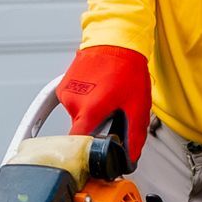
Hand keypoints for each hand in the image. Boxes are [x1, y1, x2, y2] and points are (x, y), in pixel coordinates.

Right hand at [55, 44, 151, 161]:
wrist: (115, 39)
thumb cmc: (126, 67)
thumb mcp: (137, 105)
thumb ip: (134, 136)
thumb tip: (130, 157)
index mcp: (89, 109)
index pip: (77, 143)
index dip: (84, 155)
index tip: (89, 162)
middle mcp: (73, 102)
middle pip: (80, 130)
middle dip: (95, 128)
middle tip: (111, 115)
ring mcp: (66, 93)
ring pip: (77, 116)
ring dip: (90, 113)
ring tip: (106, 98)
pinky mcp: (64, 86)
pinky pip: (73, 104)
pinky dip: (84, 102)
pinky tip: (97, 90)